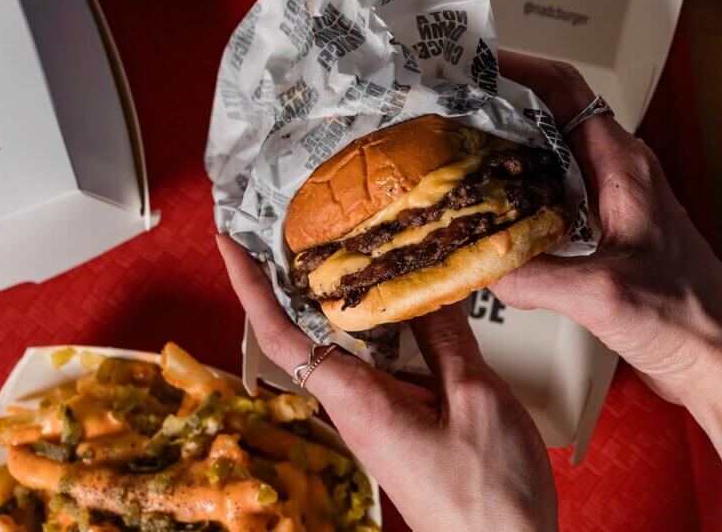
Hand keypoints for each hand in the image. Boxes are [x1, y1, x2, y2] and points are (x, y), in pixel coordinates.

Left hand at [218, 235, 556, 531]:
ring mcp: (375, 418)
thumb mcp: (475, 400)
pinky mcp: (398, 424)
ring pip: (348, 346)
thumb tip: (425, 290)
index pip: (281, 335)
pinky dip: (386, 328)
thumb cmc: (490, 494)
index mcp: (357, 402)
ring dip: (348, 301)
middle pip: (308, 332)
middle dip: (295, 279)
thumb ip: (446, 340)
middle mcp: (354, 409)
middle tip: (300, 227)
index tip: (230, 245)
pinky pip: (378, 365)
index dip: (250, 286)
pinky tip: (409, 308)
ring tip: (361, 252)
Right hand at [490, 52, 721, 507]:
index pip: (567, 92)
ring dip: (506, 156)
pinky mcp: (604, 236)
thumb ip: (535, 277)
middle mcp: (617, 178)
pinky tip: (490, 225)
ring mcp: (611, 206)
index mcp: (622, 169)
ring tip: (460, 165)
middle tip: (454, 116)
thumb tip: (476, 265)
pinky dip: (516, 201)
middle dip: (501, 109)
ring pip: (549, 160)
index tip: (478, 63)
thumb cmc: (690, 316)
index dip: (522, 68)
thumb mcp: (603, 294)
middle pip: (552, 120)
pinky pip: (551, 202)